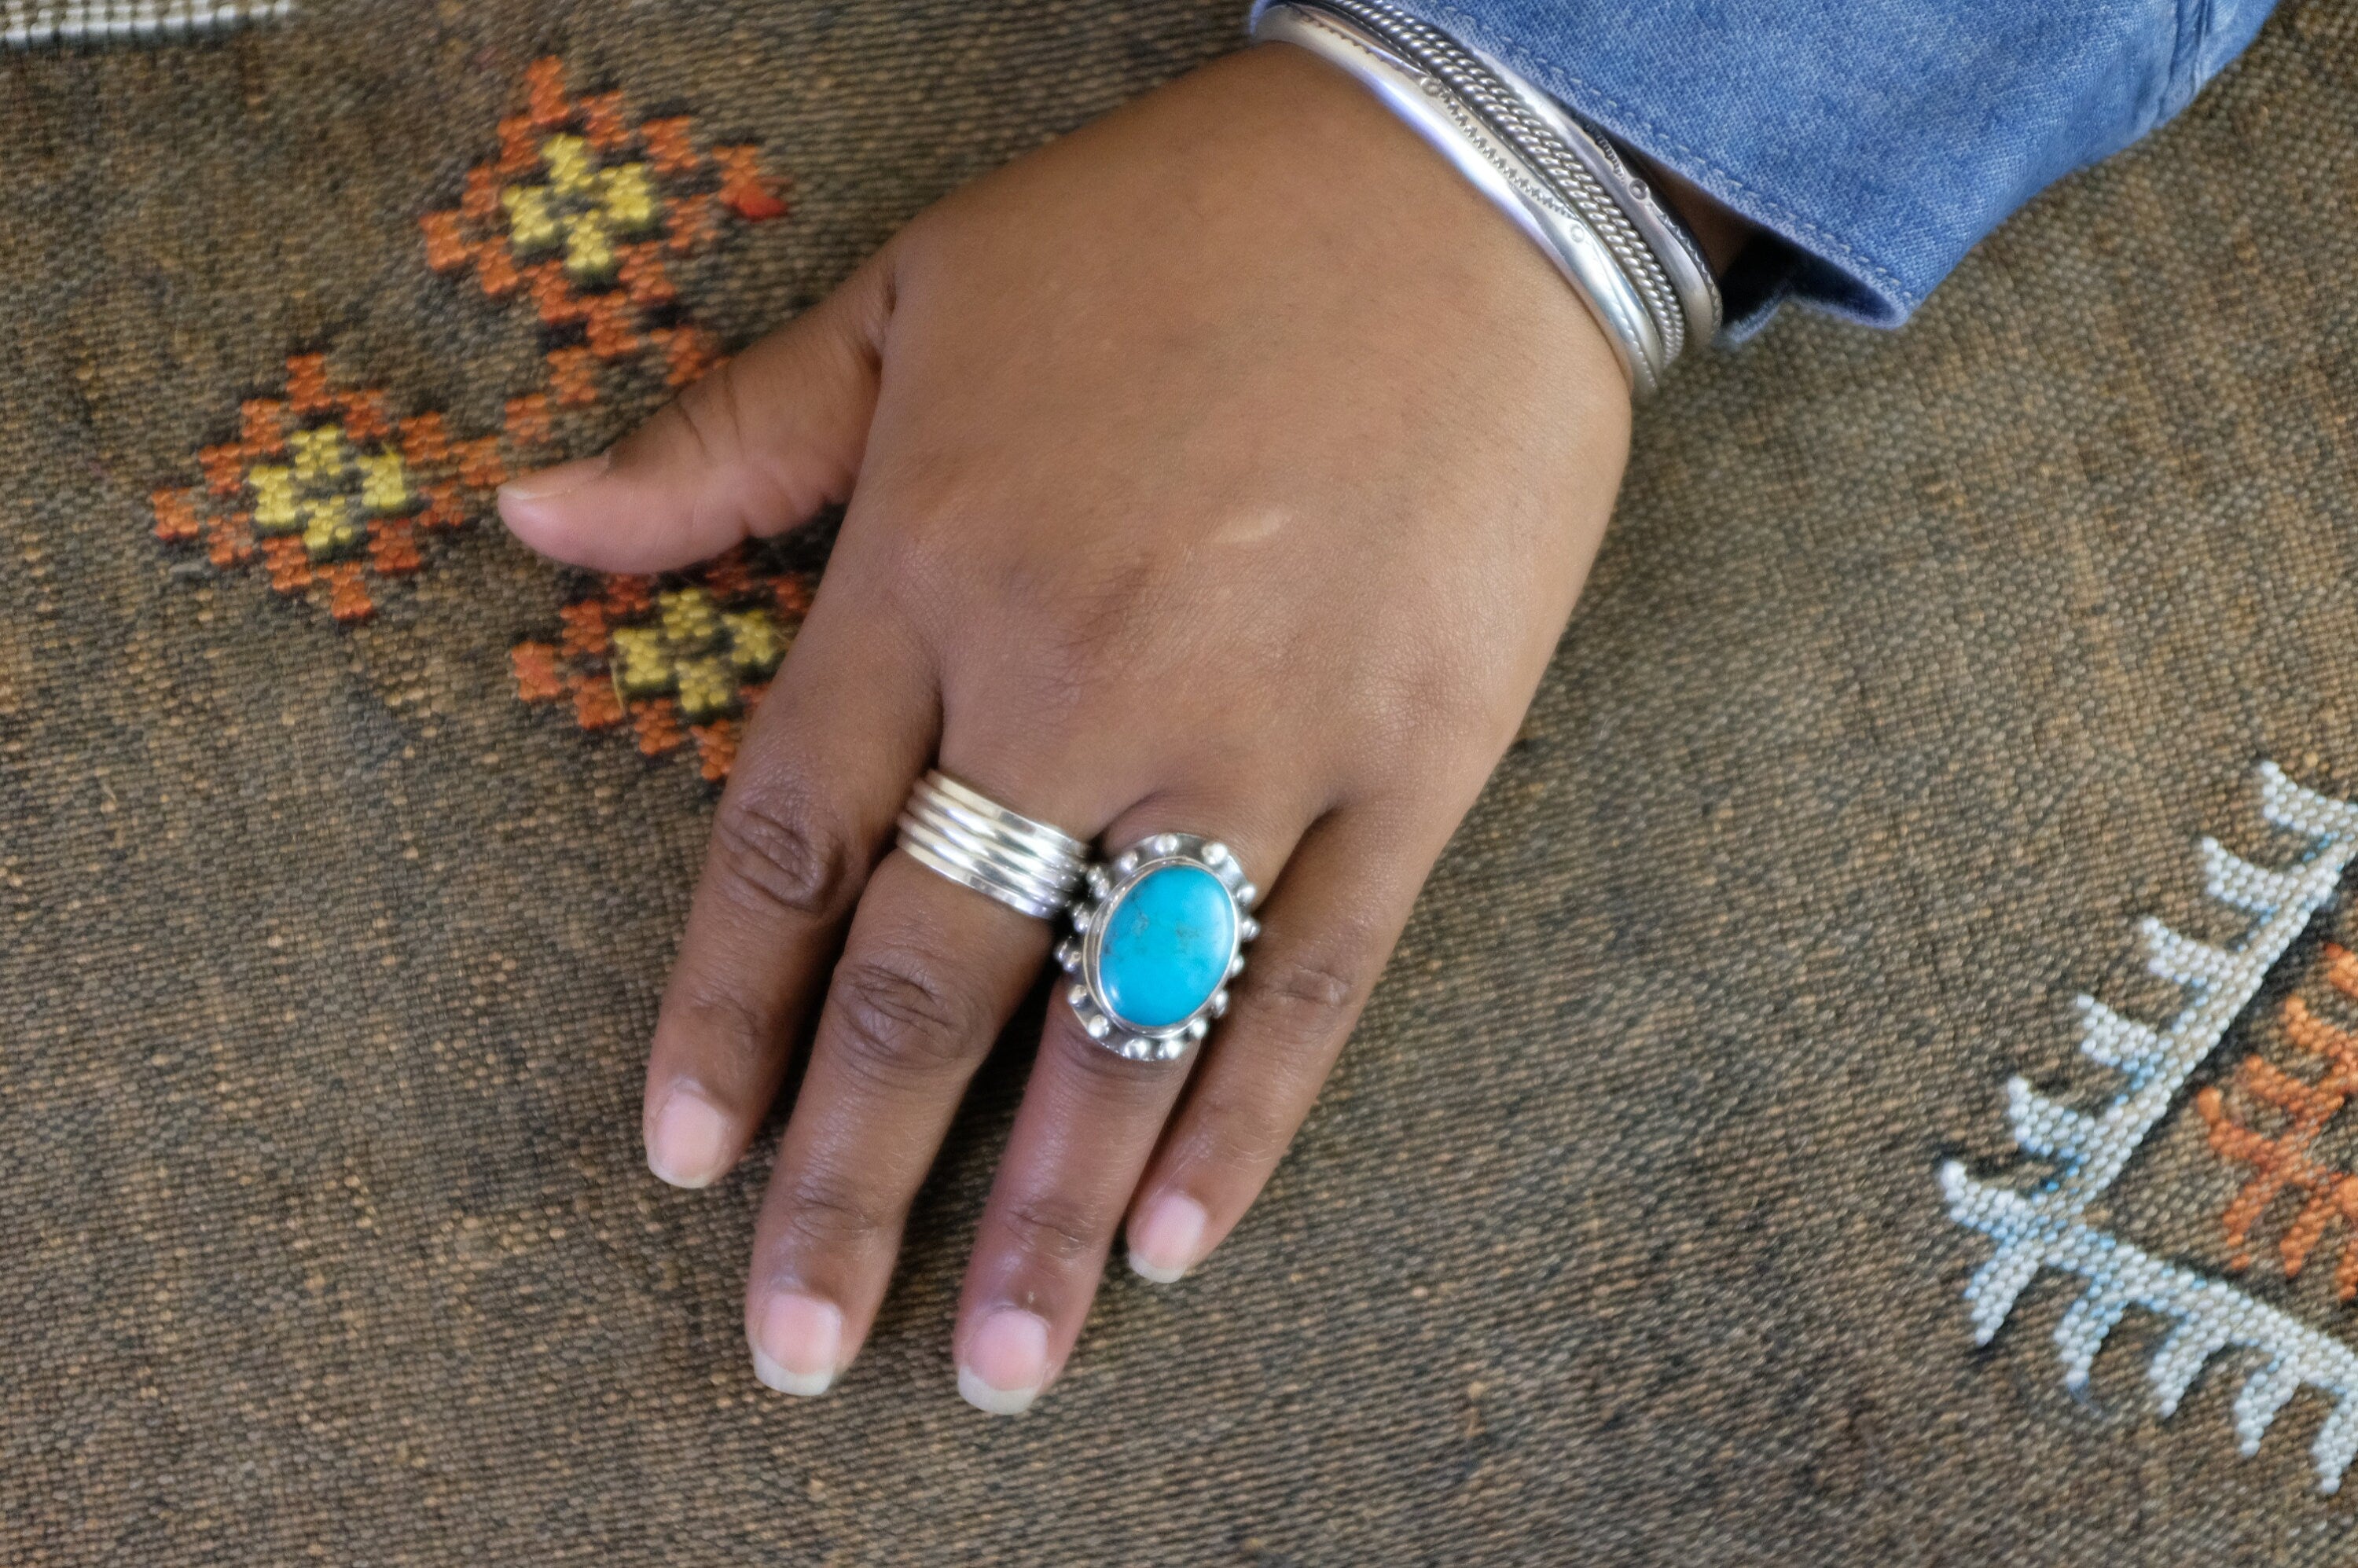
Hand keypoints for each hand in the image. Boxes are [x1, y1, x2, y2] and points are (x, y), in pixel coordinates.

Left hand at [498, 42, 1630, 1412]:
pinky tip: (1180, 1236)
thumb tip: (522, 517)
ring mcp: (1257, 733)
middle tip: (799, 1349)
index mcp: (931, 569)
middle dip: (853, 1179)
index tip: (683, 1162)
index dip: (723, 1016)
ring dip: (1046, 1209)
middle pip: (931, 978)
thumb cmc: (1172, 229)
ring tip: (1001, 1367)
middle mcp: (1075, 677)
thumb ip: (722, 440)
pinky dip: (1245, 1117)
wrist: (1457, 181)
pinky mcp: (1416, 761)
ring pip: (1119, 1016)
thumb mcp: (916, 293)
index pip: (789, 843)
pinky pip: (1315, 978)